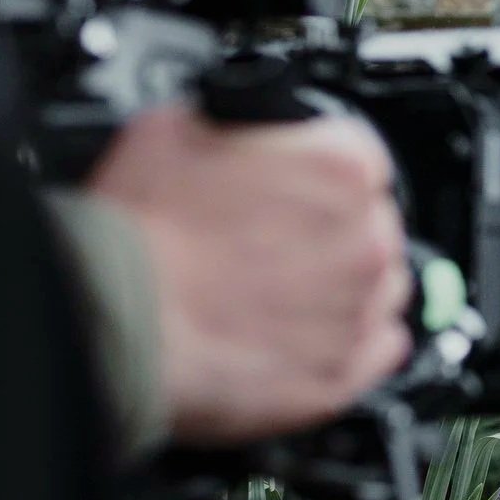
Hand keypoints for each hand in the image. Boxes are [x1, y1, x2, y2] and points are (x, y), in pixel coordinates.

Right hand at [89, 103, 411, 446]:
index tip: (297, 185)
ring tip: (282, 290)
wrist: (117, 315)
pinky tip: (306, 332)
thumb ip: (242, 129)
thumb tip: (245, 134)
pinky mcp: (345, 371)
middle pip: (374, 224)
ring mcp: (359, 310)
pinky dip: (352, 342)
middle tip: (273, 242)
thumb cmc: (140, 227)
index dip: (319, 169)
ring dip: (344, 286)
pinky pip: (381, 348)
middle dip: (332, 231)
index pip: (361, 156)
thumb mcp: (179, 128)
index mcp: (339, 168)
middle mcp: (366, 240)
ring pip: (381, 287)